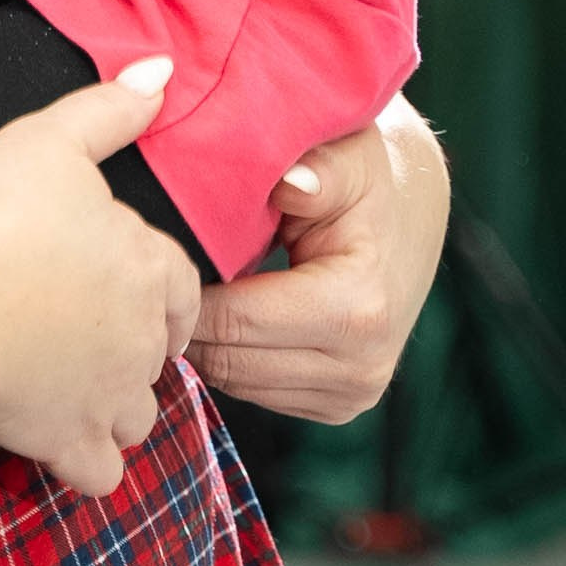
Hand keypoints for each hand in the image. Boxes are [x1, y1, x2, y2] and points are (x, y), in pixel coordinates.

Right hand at [0, 61, 201, 495]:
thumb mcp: (54, 138)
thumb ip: (111, 107)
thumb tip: (161, 69)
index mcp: (150, 266)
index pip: (182, 287)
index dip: (161, 293)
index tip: (131, 294)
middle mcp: (144, 337)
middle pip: (159, 355)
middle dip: (131, 351)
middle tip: (82, 336)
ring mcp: (111, 394)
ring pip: (136, 414)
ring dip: (112, 405)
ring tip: (65, 385)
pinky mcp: (70, 439)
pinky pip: (100, 473)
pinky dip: (84, 464)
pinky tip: (57, 443)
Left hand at [187, 95, 449, 422]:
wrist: (409, 219)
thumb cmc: (364, 178)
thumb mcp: (344, 157)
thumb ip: (316, 169)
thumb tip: (290, 183)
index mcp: (356, 309)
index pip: (231, 320)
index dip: (184, 287)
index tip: (156, 251)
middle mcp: (360, 367)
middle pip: (226, 359)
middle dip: (186, 318)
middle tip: (162, 269)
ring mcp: (352, 396)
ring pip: (233, 381)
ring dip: (206, 340)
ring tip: (194, 285)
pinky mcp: (339, 407)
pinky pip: (254, 390)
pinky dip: (232, 354)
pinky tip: (227, 311)